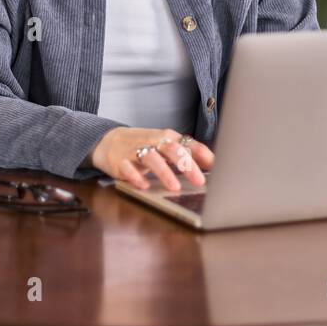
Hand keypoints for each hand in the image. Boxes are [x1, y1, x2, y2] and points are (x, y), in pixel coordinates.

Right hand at [89, 127, 212, 190]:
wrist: (110, 141)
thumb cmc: (145, 146)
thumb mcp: (166, 147)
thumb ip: (187, 154)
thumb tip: (214, 164)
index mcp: (168, 138)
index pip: (189, 144)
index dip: (203, 156)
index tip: (217, 168)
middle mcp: (154, 142)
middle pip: (172, 149)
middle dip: (187, 165)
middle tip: (199, 181)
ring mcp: (136, 150)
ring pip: (151, 158)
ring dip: (164, 172)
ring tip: (174, 187)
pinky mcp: (120, 161)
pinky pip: (128, 168)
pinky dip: (136, 177)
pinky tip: (144, 186)